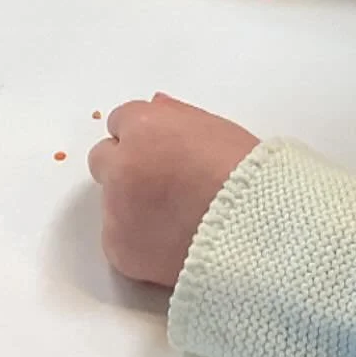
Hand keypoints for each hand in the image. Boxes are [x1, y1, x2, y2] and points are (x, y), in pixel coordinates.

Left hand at [88, 93, 259, 287]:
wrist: (252, 229)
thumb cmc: (245, 173)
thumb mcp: (217, 130)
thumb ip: (177, 116)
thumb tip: (155, 107)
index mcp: (145, 128)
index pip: (122, 120)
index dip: (144, 135)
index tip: (162, 149)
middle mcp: (121, 165)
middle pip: (103, 158)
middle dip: (125, 165)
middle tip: (161, 181)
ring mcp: (115, 210)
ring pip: (111, 201)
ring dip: (132, 203)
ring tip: (175, 216)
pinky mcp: (118, 249)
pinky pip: (118, 238)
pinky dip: (138, 239)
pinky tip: (170, 239)